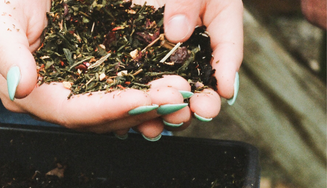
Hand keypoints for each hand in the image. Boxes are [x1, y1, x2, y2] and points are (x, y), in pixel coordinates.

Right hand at [0, 0, 241, 139]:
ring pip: (115, 106)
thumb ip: (7, 51)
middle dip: (140, 109)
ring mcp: (72, 87)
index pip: (69, 111)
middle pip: (98, 115)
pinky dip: (146, 87)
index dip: (107, 109)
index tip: (142, 100)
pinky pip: (120, 87)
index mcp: (25, 93)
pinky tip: (169, 83)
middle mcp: (51, 97)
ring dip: (151, 103)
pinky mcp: (89, 73)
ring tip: (183, 94)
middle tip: (177, 97)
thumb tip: (20, 86)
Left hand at [126, 0, 242, 132]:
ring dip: (168, 110)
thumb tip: (177, 34)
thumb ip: (186, 3)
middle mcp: (195, 51)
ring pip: (171, 91)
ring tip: (164, 123)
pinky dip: (137, 104)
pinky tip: (130, 119)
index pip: (227, 52)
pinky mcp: (141, 66)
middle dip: (201, 100)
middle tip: (200, 112)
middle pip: (201, 82)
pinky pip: (140, 87)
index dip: (226, 74)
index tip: (224, 92)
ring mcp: (166, 62)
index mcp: (218, 27)